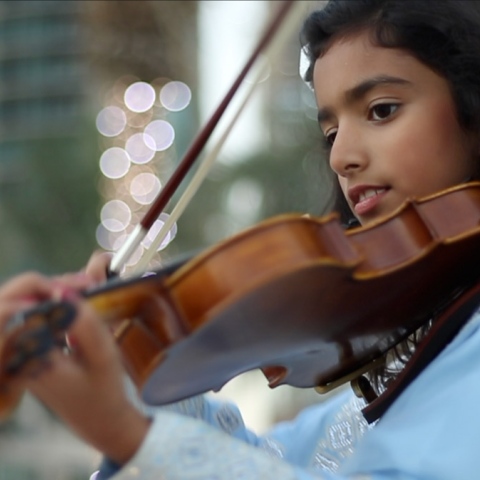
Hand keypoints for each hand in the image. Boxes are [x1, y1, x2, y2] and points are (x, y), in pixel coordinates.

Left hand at [24, 298, 150, 464]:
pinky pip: (34, 319)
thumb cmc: (104, 390)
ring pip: (27, 308)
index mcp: (31, 358)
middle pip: (20, 304)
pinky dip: (53, 306)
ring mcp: (21, 354)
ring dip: (53, 294)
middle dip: (50, 286)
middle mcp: (19, 355)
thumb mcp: (103, 355)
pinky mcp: (30, 351)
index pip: (28, 308)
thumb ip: (85, 322)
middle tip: (86, 284)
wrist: (99, 419)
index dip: (53, 288)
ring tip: (86, 289)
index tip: (87, 285)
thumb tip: (65, 291)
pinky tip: (76, 303)